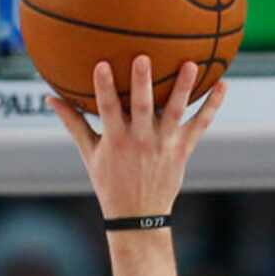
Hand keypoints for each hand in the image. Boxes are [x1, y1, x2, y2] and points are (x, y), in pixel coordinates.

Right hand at [51, 57, 225, 218]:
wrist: (139, 217)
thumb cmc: (110, 182)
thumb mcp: (90, 154)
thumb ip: (73, 123)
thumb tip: (50, 97)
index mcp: (116, 140)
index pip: (107, 110)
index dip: (104, 88)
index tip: (100, 64)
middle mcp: (141, 141)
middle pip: (144, 108)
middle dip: (143, 84)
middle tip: (144, 58)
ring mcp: (164, 145)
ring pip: (176, 113)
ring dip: (184, 88)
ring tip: (192, 64)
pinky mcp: (182, 150)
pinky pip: (200, 125)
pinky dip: (212, 106)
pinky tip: (223, 84)